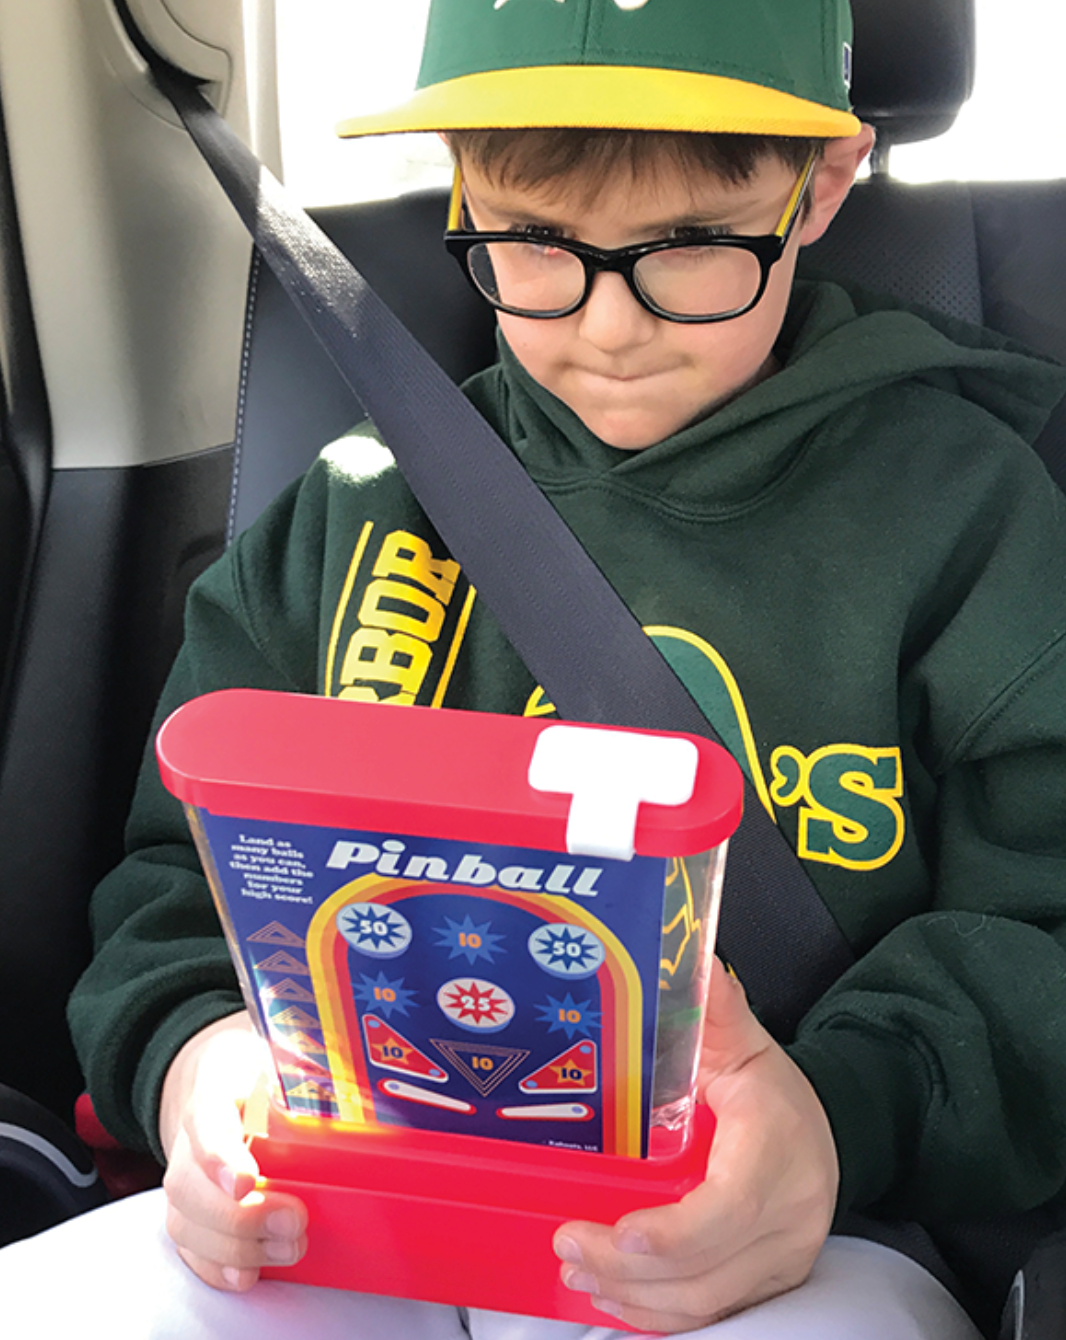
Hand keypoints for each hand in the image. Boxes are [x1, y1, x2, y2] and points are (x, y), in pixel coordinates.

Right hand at [159, 1011, 308, 1290]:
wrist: (223, 1082)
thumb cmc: (264, 1071)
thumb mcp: (284, 1052)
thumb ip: (312, 1063)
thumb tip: (366, 1077)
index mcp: (215, 1088)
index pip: (205, 1121)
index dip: (219, 1155)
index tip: (246, 1181)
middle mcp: (190, 1138)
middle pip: (189, 1185)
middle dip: (239, 1217)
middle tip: (293, 1221)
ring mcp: (185, 1178)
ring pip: (186, 1222)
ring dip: (236, 1247)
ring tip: (288, 1249)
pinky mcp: (189, 1211)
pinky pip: (189, 1247)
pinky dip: (217, 1266)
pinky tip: (249, 1273)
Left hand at [553, 962, 838, 1331]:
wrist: (835, 1135)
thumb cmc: (776, 1091)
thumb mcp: (747, 1045)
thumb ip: (717, 1009)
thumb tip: (692, 959)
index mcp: (777, 1152)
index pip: (728, 1210)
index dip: (672, 1231)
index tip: (617, 1229)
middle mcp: (787, 1217)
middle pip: (706, 1269)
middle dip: (628, 1267)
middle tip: (567, 1244)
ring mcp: (781, 1261)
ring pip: (706, 1303)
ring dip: (634, 1296)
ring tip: (577, 1269)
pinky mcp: (769, 1286)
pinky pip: (713, 1317)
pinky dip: (658, 1315)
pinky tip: (613, 1297)